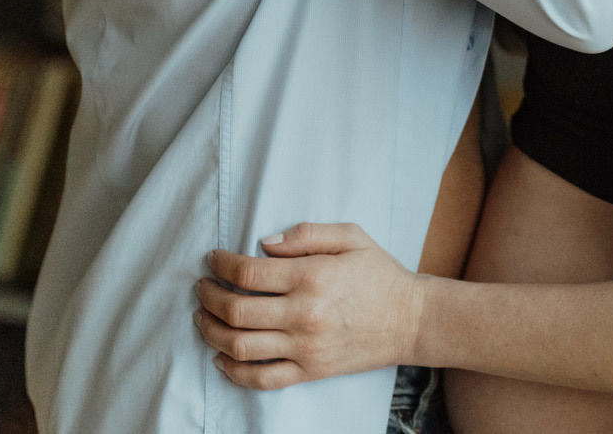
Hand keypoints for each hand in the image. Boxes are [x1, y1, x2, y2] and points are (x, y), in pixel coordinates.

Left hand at [194, 222, 422, 390]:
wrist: (411, 320)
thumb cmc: (380, 274)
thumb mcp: (352, 237)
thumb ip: (307, 234)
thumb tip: (265, 243)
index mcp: (313, 277)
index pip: (248, 274)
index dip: (221, 265)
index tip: (212, 260)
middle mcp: (304, 315)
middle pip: (236, 310)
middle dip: (209, 296)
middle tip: (202, 287)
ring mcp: (305, 348)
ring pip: (239, 346)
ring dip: (211, 331)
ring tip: (203, 317)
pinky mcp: (309, 371)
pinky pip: (261, 378)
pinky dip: (233, 371)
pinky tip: (221, 356)